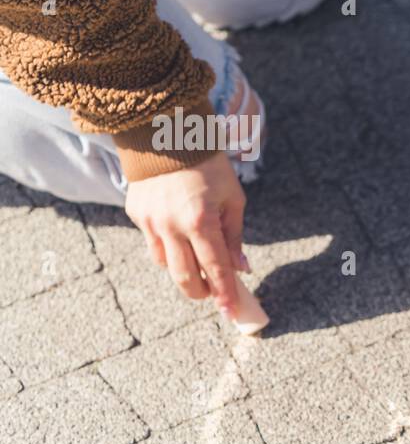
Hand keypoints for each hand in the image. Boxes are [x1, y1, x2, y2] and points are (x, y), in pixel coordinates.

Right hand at [124, 151, 247, 318]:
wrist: (166, 132)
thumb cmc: (209, 165)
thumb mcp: (232, 198)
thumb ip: (235, 235)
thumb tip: (240, 268)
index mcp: (201, 220)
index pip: (216, 267)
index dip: (224, 293)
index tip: (231, 311)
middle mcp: (172, 225)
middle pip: (185, 277)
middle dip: (201, 292)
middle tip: (213, 295)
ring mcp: (150, 220)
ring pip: (165, 265)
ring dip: (184, 272)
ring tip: (198, 267)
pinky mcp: (135, 213)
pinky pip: (152, 244)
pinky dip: (168, 250)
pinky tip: (179, 240)